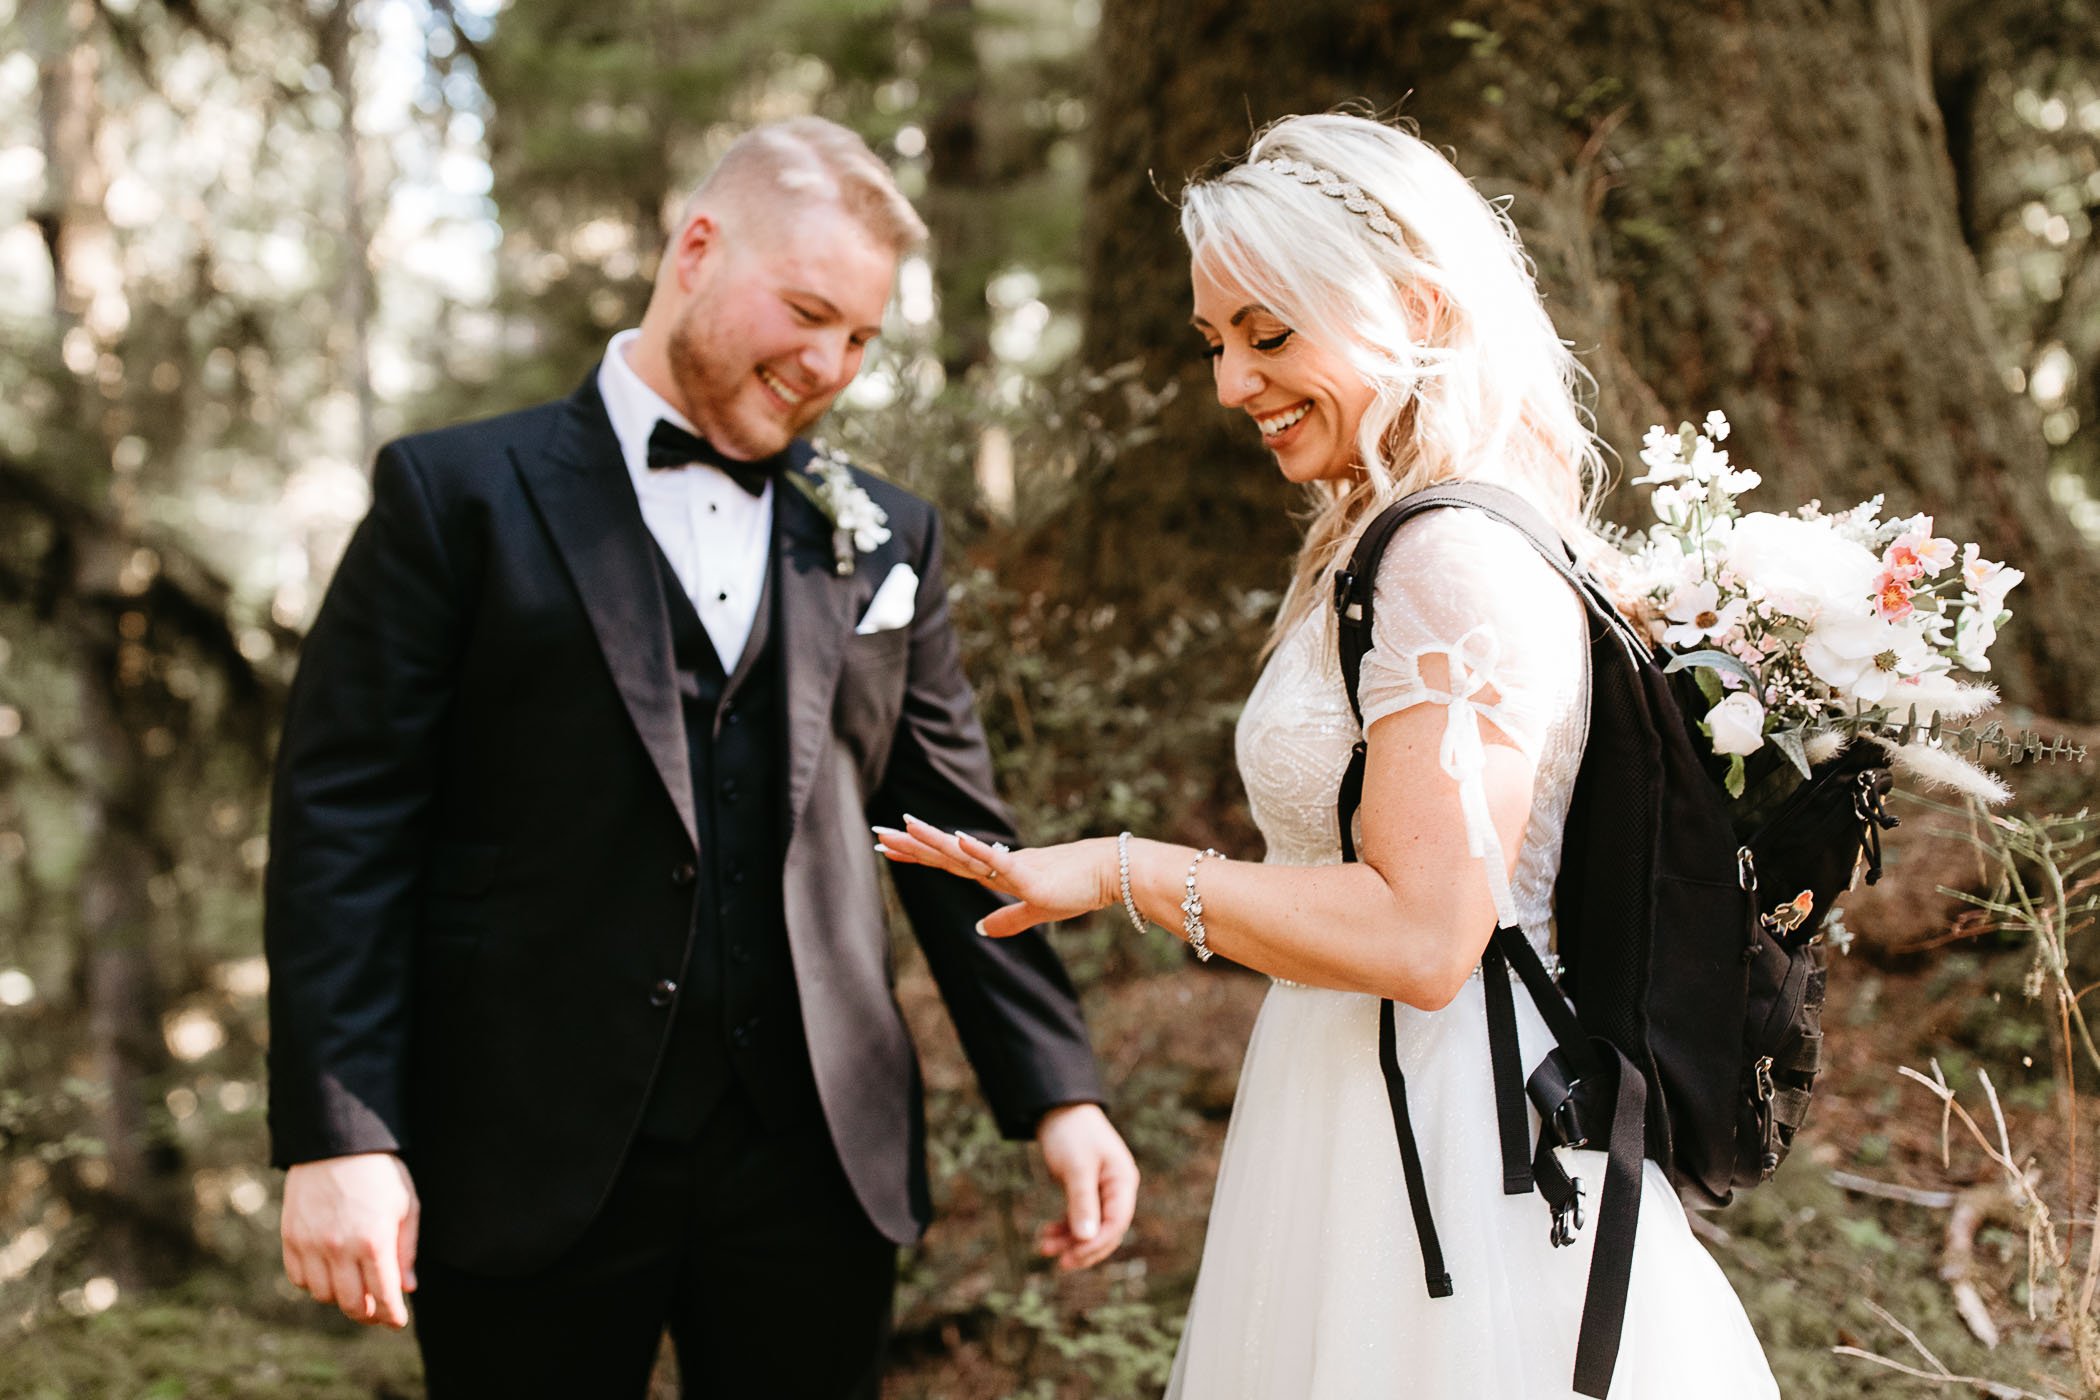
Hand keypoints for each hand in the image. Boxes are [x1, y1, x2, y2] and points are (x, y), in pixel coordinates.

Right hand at [281, 1152, 419, 1328]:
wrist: (338, 1144)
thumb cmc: (380, 1173)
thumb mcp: (406, 1206)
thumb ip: (406, 1250)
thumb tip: (407, 1288)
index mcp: (374, 1241)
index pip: (383, 1296)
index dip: (392, 1316)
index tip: (397, 1321)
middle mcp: (339, 1248)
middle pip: (351, 1304)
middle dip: (368, 1313)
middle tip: (378, 1310)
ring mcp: (311, 1245)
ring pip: (323, 1295)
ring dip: (341, 1298)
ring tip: (354, 1287)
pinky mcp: (291, 1238)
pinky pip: (299, 1279)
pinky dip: (314, 1283)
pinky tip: (329, 1273)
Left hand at [873, 814, 1116, 936]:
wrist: (1108, 874)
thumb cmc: (1076, 889)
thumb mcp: (1036, 911)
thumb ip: (1008, 920)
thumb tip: (981, 929)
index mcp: (994, 872)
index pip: (946, 861)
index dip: (916, 854)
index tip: (886, 847)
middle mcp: (995, 864)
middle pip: (945, 853)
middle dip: (910, 844)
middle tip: (877, 833)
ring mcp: (1010, 867)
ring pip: (964, 853)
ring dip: (934, 840)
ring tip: (905, 826)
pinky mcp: (1028, 875)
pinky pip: (998, 862)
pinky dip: (978, 851)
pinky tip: (958, 839)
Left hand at [1033, 1103, 1138, 1270]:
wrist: (1057, 1109)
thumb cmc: (1071, 1133)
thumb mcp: (1076, 1167)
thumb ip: (1082, 1202)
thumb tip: (1086, 1238)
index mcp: (1123, 1181)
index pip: (1117, 1223)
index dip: (1097, 1243)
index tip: (1072, 1256)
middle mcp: (1117, 1189)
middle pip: (1106, 1231)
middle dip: (1083, 1248)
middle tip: (1059, 1262)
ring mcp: (1102, 1191)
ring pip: (1091, 1227)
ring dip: (1070, 1241)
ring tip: (1044, 1248)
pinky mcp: (1085, 1191)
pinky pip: (1079, 1218)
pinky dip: (1064, 1229)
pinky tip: (1046, 1235)